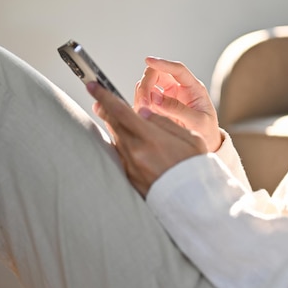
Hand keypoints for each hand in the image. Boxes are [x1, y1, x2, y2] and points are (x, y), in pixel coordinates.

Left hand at [87, 82, 206, 197]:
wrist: (195, 203)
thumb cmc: (196, 167)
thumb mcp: (189, 138)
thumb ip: (164, 122)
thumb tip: (143, 111)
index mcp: (151, 138)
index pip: (120, 111)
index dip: (104, 96)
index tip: (92, 85)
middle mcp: (136, 152)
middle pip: (113, 124)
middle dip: (104, 109)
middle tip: (98, 99)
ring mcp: (131, 166)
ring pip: (116, 139)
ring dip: (113, 126)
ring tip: (113, 117)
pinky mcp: (130, 178)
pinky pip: (121, 155)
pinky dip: (121, 143)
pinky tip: (126, 140)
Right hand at [134, 57, 221, 151]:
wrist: (206, 146)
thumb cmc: (207, 132)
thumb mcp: (198, 122)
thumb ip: (178, 109)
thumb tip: (155, 98)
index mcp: (193, 88)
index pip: (177, 69)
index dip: (163, 63)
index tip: (149, 60)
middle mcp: (178, 89)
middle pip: (157, 74)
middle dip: (147, 84)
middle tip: (144, 103)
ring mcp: (167, 97)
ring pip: (147, 85)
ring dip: (142, 95)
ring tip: (144, 112)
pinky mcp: (157, 107)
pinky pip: (144, 100)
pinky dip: (140, 105)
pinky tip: (143, 116)